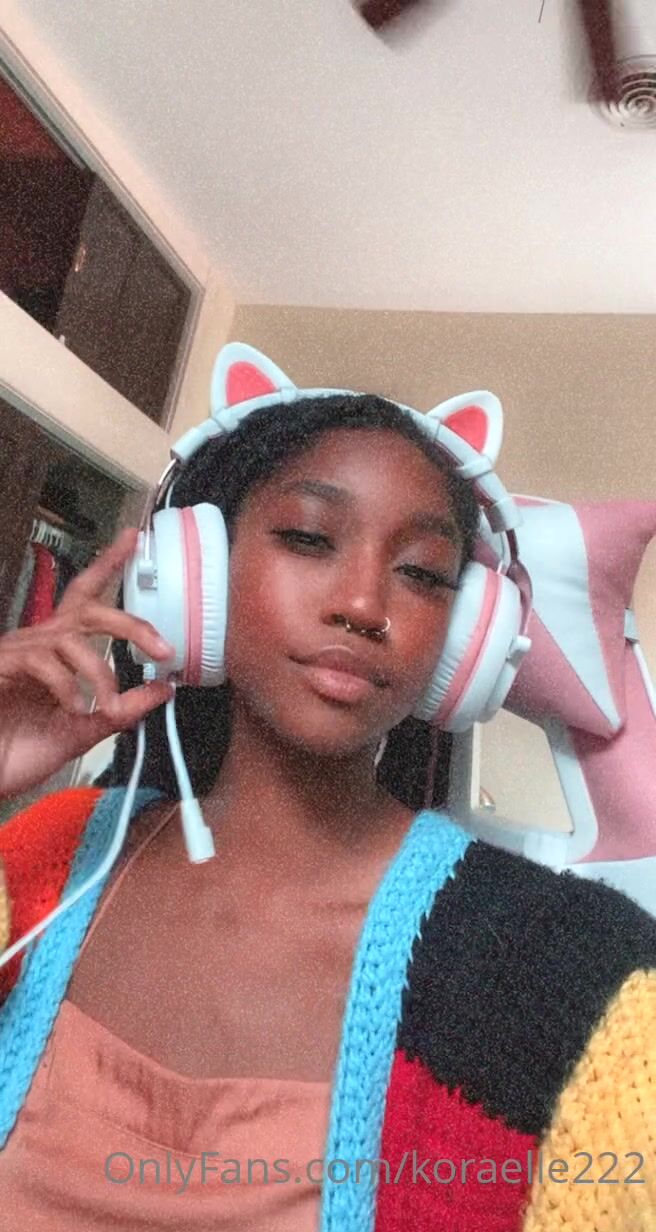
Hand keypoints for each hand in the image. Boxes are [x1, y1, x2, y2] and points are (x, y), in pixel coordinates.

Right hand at [0, 527, 174, 799]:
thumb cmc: (19, 750)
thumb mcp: (82, 730)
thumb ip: (122, 710)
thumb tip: (166, 688)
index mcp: (58, 651)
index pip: (86, 599)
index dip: (107, 566)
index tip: (133, 538)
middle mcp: (38, 643)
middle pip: (87, 609)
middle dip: (130, 624)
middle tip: (163, 647)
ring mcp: (17, 653)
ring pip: (71, 640)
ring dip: (100, 672)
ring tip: (108, 705)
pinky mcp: (1, 666)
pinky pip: (42, 662)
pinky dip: (66, 686)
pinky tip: (74, 708)